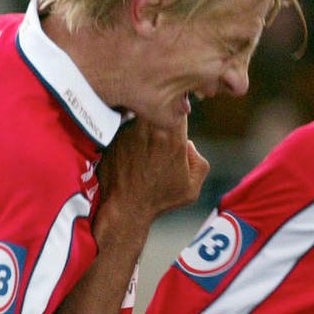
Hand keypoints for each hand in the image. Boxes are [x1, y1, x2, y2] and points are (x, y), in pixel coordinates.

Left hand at [95, 116, 209, 237]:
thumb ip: (199, 162)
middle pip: (158, 105)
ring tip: (146, 139)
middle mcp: (151, 130)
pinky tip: (131, 151)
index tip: (179, 110)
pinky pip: (125, 126)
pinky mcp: (114, 137)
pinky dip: (129, 133)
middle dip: (161, 108)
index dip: (180, 105)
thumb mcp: (192, 187)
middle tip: (162, 117)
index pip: (179, 106)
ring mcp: (130, 132)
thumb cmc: (160, 200)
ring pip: (140, 113)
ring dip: (144, 119)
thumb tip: (189, 145)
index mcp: (173, 139)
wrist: (125, 208)